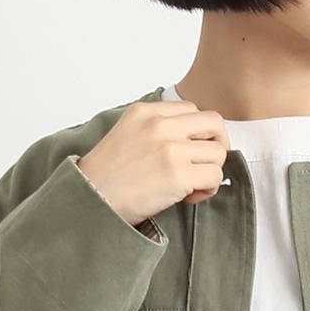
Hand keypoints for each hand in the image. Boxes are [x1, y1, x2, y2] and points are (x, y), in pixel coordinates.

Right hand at [75, 98, 230, 225]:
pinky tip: (189, 196)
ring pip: (218, 153)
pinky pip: (215, 176)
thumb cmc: (106, 177)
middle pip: (214, 124)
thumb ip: (156, 129)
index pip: (192, 110)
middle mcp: (160, 125)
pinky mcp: (178, 175)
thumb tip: (192, 141)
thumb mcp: (127, 134)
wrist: (91, 200)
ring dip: (210, 171)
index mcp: (146, 112)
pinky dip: (208, 189)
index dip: (197, 133)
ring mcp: (170, 149)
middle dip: (216, 145)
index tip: (188, 152)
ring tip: (191, 186)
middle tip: (204, 165)